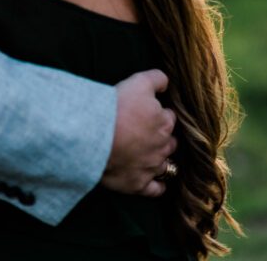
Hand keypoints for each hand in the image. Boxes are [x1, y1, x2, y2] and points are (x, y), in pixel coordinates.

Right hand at [101, 69, 177, 197]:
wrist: (95, 135)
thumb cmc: (117, 106)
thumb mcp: (138, 82)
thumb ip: (157, 78)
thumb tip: (166, 81)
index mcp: (164, 122)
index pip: (169, 117)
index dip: (159, 113)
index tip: (148, 112)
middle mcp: (162, 146)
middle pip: (170, 142)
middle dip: (163, 137)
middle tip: (147, 132)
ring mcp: (152, 167)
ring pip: (166, 164)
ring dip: (160, 159)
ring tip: (149, 154)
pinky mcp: (139, 184)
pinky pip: (156, 189)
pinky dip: (158, 186)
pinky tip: (155, 181)